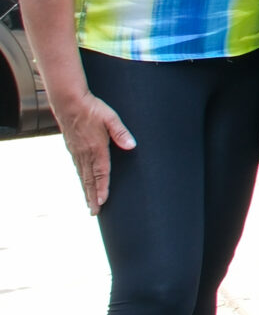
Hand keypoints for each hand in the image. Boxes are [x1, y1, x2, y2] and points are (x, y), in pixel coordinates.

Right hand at [60, 90, 136, 213]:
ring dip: (86, 191)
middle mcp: (85, 153)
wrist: (69, 102)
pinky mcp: (73, 149)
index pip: (100, 172)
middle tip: (94, 212)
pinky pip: (78, 168)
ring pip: (82, 176)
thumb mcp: (111, 118)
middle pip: (89, 180)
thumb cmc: (93, 108)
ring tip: (89, 204)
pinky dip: (81, 179)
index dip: (102, 188)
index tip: (103, 202)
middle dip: (93, 197)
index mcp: (96, 148)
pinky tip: (83, 184)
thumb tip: (132, 145)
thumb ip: (121, 132)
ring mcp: (77, 152)